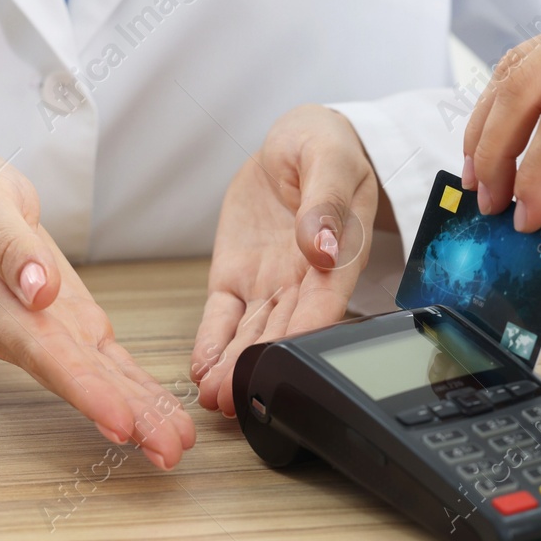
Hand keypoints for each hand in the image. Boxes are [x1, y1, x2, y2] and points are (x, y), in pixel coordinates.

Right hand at [0, 154, 194, 468]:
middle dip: (124, 417)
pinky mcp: (70, 328)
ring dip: (137, 415)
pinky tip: (163, 417)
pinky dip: (136, 392)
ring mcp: (48, 334)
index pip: (42, 351)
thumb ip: (7, 244)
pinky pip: (105, 364)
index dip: (82, 388)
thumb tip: (39, 287)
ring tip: (173, 446)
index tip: (118, 421)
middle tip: (167, 453)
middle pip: (76, 380)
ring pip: (96, 380)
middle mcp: (22, 329)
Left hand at [194, 105, 386, 416]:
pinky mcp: (238, 276)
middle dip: (259, 368)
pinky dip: (212, 342)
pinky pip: (224, 316)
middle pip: (284, 332)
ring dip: (234, 367)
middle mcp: (305, 280)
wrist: (296, 142)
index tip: (281, 364)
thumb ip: (326, 203)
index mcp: (339, 256)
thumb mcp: (329, 158)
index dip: (302, 337)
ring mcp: (270, 283)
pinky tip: (202, 369)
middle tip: (235, 399)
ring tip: (215, 397)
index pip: (323, 306)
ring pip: (252, 334)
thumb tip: (325, 245)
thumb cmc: (327, 145)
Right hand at [462, 0, 540, 231]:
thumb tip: (531, 206)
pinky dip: (515, 103)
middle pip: (528, 84)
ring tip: (481, 177)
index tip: (518, 218)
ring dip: (495, 124)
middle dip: (499, 149)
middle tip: (484, 202)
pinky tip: (501, 144)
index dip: (534, 174)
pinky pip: (539, 62)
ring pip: (522, 68)